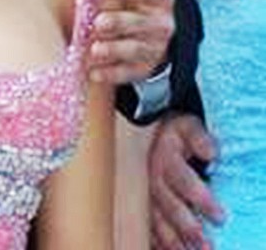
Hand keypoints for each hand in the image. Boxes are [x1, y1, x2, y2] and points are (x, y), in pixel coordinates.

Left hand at [89, 0, 174, 83]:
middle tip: (97, 22)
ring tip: (93, 49)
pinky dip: (112, 73)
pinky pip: (130, 73)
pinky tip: (93, 71)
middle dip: (119, 23)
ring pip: (137, 50)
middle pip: (142, 24)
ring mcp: (156, 47)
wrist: (150, 24)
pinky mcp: (145, 68)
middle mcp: (163, 21)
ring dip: (114, 51)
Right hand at [149, 113, 222, 248]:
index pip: (184, 181)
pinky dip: (155, 240)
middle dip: (186, 227)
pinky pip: (147, 224)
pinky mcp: (143, 202)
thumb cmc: (173, 132)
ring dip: (171, 239)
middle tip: (205, 244)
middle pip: (169, 205)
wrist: (148, 131)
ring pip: (156, 219)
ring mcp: (146, 192)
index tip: (220, 216)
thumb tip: (212, 151)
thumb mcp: (187, 126)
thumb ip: (199, 137)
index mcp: (165, 157)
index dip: (202, 199)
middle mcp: (153, 177)